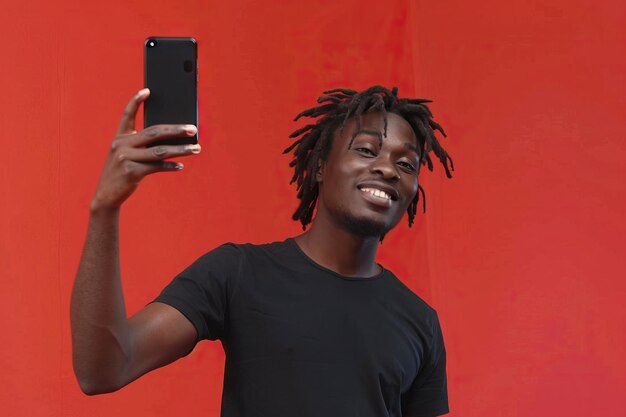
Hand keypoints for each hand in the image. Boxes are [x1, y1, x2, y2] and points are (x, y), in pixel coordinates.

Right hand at [91, 88, 200, 210]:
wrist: (106, 195)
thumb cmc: (122, 172)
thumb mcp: (126, 155)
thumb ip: (142, 146)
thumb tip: (171, 141)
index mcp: (120, 137)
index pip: (127, 115)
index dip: (136, 101)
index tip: (148, 91)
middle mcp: (122, 144)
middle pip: (154, 132)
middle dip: (176, 130)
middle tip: (193, 129)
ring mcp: (126, 158)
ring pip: (160, 151)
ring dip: (181, 150)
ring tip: (196, 148)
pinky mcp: (131, 172)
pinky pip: (156, 166)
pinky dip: (170, 166)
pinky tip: (181, 166)